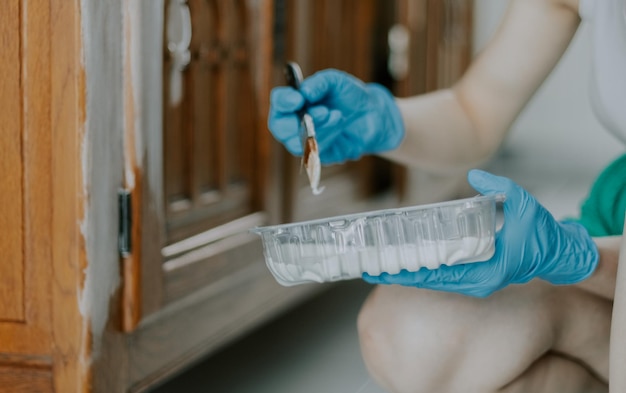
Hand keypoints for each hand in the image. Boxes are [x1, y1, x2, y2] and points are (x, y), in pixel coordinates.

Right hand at [268, 69, 404, 163]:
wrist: (372, 114)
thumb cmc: (348, 95)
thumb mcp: (335, 81)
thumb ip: (319, 83)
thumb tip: (305, 92)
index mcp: (294, 102)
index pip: (278, 103)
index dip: (283, 102)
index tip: (298, 99)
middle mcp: (294, 122)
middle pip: (280, 128)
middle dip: (300, 120)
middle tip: (322, 111)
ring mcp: (304, 141)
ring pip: (300, 141)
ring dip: (320, 127)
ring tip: (337, 115)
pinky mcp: (317, 156)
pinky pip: (316, 151)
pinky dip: (329, 136)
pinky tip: (339, 123)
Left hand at [363, 170, 598, 296]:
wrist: (558, 253)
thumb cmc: (543, 233)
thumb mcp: (525, 205)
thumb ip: (500, 188)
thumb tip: (475, 176)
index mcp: (486, 271)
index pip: (439, 274)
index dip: (410, 271)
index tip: (385, 269)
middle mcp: (476, 281)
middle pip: (429, 279)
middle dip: (400, 273)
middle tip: (370, 265)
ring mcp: (475, 280)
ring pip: (434, 278)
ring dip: (407, 271)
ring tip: (380, 263)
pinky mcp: (474, 274)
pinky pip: (442, 274)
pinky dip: (422, 269)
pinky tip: (405, 260)